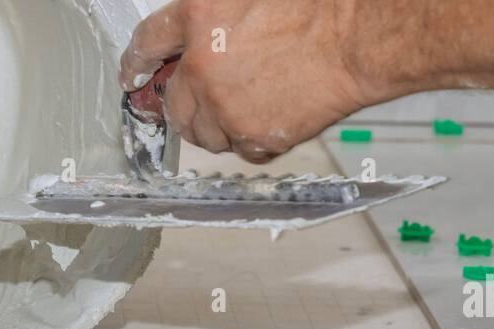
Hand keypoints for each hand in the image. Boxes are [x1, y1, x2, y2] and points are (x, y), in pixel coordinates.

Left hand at [119, 0, 369, 162]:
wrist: (358, 37)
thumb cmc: (318, 4)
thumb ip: (213, 11)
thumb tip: (197, 32)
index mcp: (198, 15)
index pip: (147, 44)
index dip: (138, 63)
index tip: (135, 75)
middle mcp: (202, 66)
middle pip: (173, 104)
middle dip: (184, 105)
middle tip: (205, 100)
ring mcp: (225, 107)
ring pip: (205, 134)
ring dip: (219, 126)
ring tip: (249, 105)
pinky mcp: (253, 136)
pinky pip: (241, 150)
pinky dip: (253, 140)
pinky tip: (273, 117)